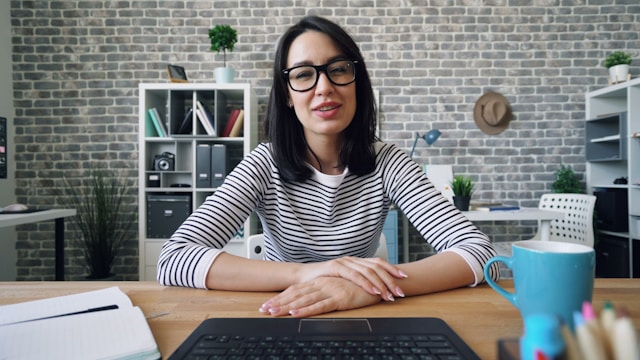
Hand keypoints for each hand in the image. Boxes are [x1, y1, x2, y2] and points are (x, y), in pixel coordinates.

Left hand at [259, 276, 382, 316]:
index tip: (267, 305)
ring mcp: (330, 290)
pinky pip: (320, 305)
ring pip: (304, 300)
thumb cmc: (360, 286)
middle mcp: (323, 284)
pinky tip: (296, 314)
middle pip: (296, 294)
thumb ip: (324, 292)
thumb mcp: (338, 288)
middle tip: (263, 310)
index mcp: (321, 281)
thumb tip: (310, 301)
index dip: (281, 298)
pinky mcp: (340, 297)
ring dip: (287, 307)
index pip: (296, 290)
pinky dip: (306, 310)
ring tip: (273, 313)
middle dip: (278, 303)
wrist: (380, 281)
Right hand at [299, 256, 406, 300]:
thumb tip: (375, 288)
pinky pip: (355, 276)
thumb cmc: (324, 281)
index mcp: (356, 261)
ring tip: (390, 295)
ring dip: (381, 284)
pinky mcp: (336, 267)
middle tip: (400, 291)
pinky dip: (366, 284)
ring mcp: (344, 262)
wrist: (302, 278)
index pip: (378, 263)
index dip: (392, 269)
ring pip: (368, 271)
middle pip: (376, 267)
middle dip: (390, 280)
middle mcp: (352, 259)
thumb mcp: (344, 281)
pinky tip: (374, 291)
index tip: (404, 278)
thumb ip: (357, 281)